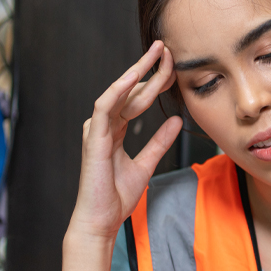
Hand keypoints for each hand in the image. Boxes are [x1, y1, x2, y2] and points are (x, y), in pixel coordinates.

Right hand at [68, 40, 182, 241]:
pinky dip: (119, 90)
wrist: (101, 220)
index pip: (137, 99)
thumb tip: (176, 121)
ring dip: (137, 72)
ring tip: (155, 54)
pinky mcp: (94, 137)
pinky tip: (134, 76)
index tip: (173, 67)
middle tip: (167, 49)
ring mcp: (97, 129)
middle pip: (130, 91)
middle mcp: (104, 125)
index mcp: (114, 131)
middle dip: (149, 70)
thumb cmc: (117, 196)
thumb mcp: (146, 164)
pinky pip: (105, 106)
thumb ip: (159, 142)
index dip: (154, 81)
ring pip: (119, 93)